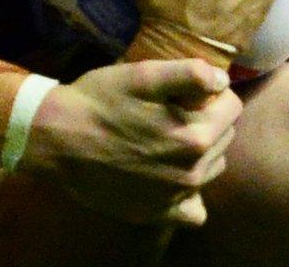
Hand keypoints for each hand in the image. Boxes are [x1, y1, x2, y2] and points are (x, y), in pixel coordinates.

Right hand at [20, 59, 241, 226]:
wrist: (56, 139)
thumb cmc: (100, 100)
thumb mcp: (143, 74)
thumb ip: (192, 74)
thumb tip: (223, 82)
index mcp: (196, 135)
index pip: (232, 105)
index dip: (212, 92)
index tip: (185, 91)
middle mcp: (193, 171)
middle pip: (224, 136)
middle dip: (206, 120)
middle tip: (170, 112)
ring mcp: (176, 197)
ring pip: (212, 167)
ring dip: (199, 152)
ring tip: (163, 138)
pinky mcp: (157, 214)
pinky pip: (194, 210)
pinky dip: (189, 194)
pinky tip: (169, 175)